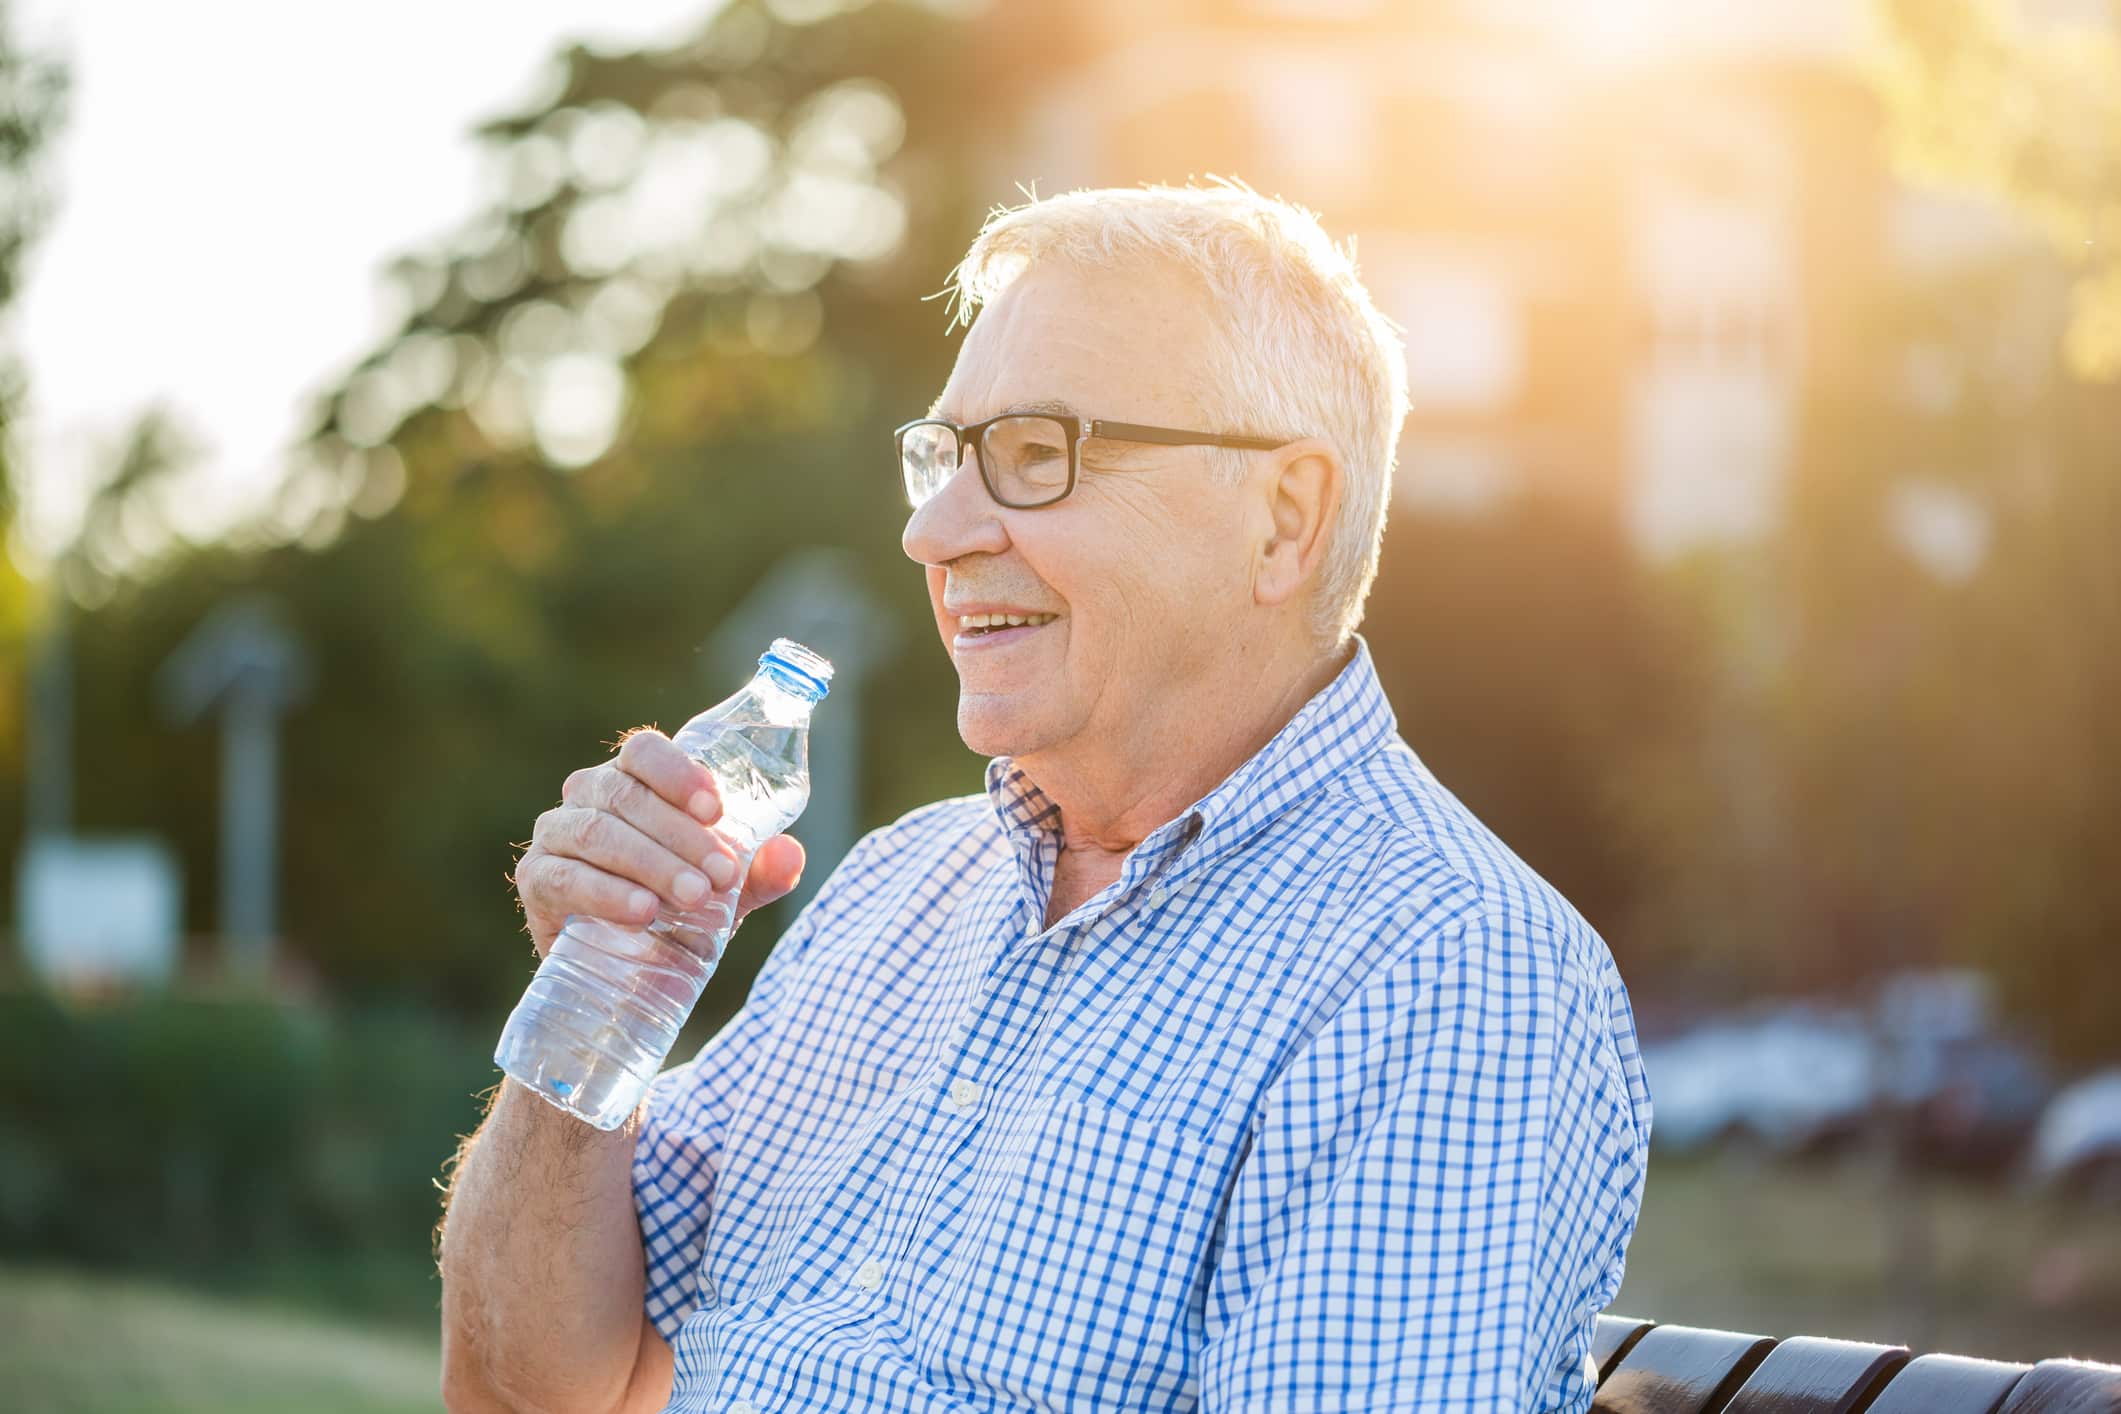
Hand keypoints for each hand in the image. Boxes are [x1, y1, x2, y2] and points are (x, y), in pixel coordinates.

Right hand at [512, 728, 806, 955]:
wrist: (628, 964)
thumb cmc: (679, 906)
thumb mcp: (728, 891)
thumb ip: (762, 871)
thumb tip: (789, 854)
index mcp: (633, 779)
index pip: (645, 751)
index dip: (678, 773)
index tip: (717, 809)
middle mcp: (588, 795)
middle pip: (626, 794)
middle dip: (680, 836)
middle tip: (721, 876)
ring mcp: (556, 834)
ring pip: (596, 832)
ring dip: (649, 863)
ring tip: (692, 897)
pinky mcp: (536, 880)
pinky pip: (563, 877)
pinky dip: (604, 893)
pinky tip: (641, 912)